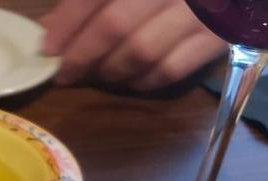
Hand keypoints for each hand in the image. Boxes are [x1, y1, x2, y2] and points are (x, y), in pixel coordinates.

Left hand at [40, 0, 226, 90]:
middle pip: (116, 25)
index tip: (48, 50)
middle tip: (67, 73)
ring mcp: (199, 12)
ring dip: (112, 71)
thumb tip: (52, 29)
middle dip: (84, 55)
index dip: (66, 25)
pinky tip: (132, 80)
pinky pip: (172, 70)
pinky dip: (145, 81)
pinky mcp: (219, 37)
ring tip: (100, 75)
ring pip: (142, 51)